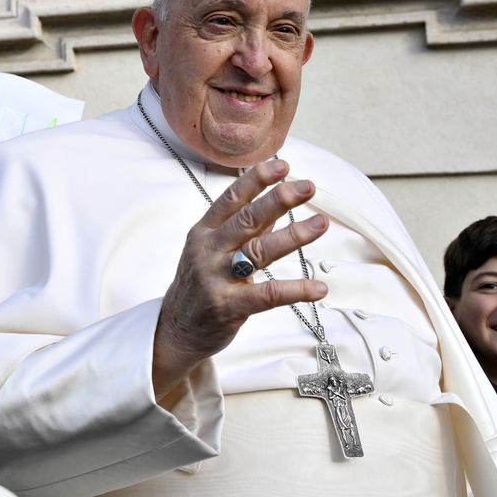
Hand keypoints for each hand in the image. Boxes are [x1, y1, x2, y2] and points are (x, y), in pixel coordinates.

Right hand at [152, 159, 328, 397]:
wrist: (175, 330)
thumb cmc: (198, 286)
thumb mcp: (212, 251)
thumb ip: (243, 229)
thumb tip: (276, 203)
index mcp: (204, 232)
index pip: (231, 199)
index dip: (256, 180)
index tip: (283, 166)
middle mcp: (208, 250)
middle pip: (247, 220)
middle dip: (278, 200)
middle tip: (307, 186)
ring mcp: (216, 278)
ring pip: (258, 251)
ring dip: (293, 236)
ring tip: (321, 224)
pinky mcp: (228, 306)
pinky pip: (267, 295)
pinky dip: (295, 290)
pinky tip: (318, 288)